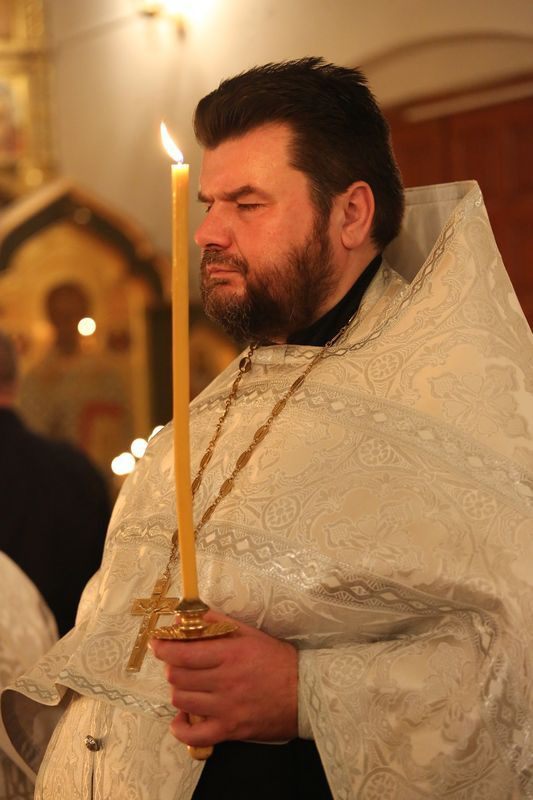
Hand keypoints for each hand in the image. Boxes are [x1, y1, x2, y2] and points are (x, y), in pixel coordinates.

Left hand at [150, 611, 297, 748]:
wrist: (305, 692)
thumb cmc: (279, 660)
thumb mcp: (251, 634)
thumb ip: (220, 623)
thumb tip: (192, 616)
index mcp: (230, 654)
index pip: (183, 652)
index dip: (163, 647)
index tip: (157, 643)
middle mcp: (225, 680)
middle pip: (177, 677)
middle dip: (171, 668)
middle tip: (177, 663)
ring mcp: (226, 708)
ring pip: (182, 701)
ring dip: (177, 692)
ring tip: (185, 686)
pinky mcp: (230, 730)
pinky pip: (194, 735)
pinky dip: (181, 728)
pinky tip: (181, 719)